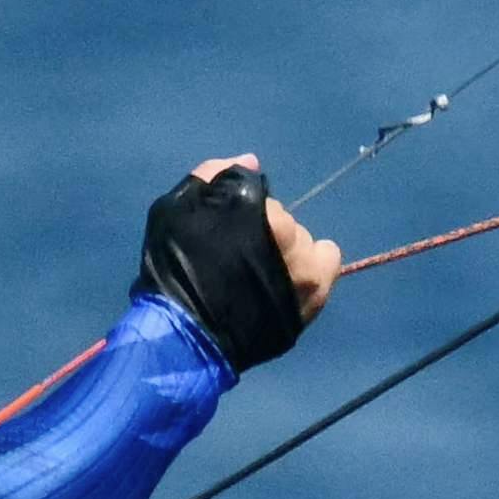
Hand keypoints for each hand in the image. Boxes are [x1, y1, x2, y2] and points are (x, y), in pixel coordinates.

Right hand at [138, 155, 339, 369]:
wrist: (184, 337)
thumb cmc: (176, 267)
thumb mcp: (180, 208)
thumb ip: (215, 177)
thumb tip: (249, 162)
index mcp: (268, 218)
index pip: (266, 202)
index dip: (245, 215)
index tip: (227, 235)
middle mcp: (296, 245)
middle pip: (290, 226)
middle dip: (270, 235)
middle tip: (243, 257)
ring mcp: (307, 281)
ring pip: (312, 251)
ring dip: (292, 256)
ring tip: (264, 276)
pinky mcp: (310, 310)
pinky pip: (322, 279)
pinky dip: (308, 278)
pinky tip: (285, 287)